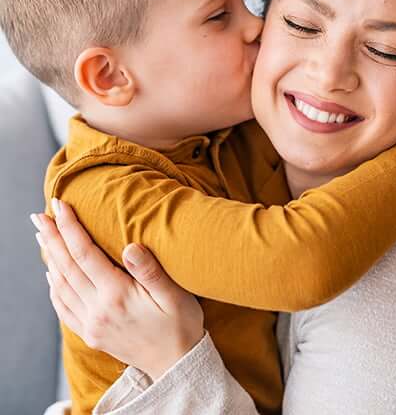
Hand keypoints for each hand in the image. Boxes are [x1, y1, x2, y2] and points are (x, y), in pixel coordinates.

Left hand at [31, 200, 203, 379]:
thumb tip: (130, 246)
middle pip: (67, 267)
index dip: (71, 228)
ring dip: (49, 258)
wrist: (176, 364)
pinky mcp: (92, 334)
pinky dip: (54, 288)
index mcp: (117, 295)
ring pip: (61, 286)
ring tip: (42, 236)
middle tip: (39, 216)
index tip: (60, 206)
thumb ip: (151, 270)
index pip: (85, 254)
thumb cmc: (180, 325)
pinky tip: (51, 274)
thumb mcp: (174, 295)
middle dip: (52, 238)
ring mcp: (92, 324)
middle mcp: (98, 310)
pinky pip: (63, 308)